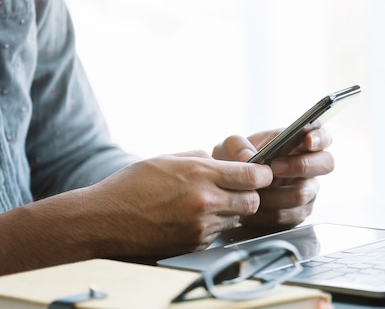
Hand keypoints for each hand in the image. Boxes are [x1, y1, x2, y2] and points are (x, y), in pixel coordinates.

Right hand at [82, 150, 272, 256]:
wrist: (103, 220)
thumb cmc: (132, 185)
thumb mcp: (168, 158)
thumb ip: (202, 159)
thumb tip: (224, 162)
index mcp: (200, 174)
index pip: (252, 176)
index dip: (263, 174)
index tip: (263, 173)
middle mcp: (205, 202)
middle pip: (252, 202)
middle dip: (251, 194)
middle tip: (239, 189)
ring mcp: (200, 227)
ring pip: (237, 219)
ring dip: (231, 211)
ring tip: (208, 203)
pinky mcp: (194, 245)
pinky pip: (218, 234)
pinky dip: (213, 226)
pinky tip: (193, 218)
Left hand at [213, 128, 334, 228]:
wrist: (226, 195)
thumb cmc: (234, 165)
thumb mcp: (229, 148)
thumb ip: (237, 146)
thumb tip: (249, 157)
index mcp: (298, 144)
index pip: (322, 136)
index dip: (320, 138)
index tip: (307, 141)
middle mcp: (308, 168)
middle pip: (326, 163)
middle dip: (301, 165)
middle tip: (275, 168)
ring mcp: (306, 191)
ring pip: (302, 194)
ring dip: (275, 194)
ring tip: (254, 193)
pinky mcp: (297, 214)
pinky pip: (289, 217)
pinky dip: (267, 215)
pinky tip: (251, 213)